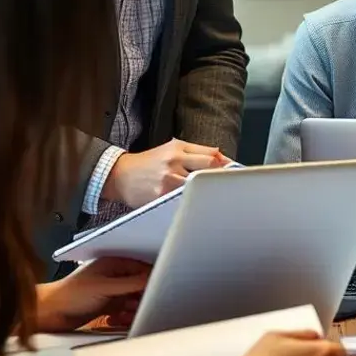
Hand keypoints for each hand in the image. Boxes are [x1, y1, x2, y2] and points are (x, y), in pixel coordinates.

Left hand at [36, 257, 150, 332]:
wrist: (49, 314)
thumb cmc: (70, 294)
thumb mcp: (105, 287)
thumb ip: (131, 283)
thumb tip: (153, 279)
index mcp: (114, 264)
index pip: (142, 269)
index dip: (151, 279)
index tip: (159, 291)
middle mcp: (115, 276)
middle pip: (140, 286)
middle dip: (141, 299)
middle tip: (137, 307)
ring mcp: (112, 291)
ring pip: (134, 301)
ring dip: (132, 310)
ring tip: (123, 315)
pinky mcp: (108, 306)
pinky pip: (125, 312)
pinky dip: (123, 317)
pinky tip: (114, 320)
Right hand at [104, 138, 229, 208]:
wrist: (119, 175)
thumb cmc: (149, 162)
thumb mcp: (172, 148)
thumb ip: (198, 151)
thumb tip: (222, 157)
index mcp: (178, 150)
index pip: (211, 156)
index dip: (226, 165)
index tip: (236, 172)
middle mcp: (173, 165)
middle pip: (207, 172)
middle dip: (220, 180)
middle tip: (231, 188)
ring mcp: (166, 183)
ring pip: (197, 190)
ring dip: (207, 194)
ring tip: (217, 199)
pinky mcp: (159, 199)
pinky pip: (182, 203)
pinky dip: (192, 205)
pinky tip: (198, 207)